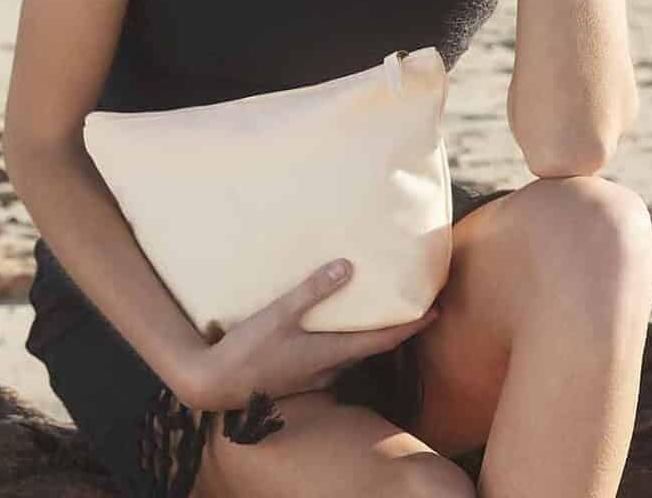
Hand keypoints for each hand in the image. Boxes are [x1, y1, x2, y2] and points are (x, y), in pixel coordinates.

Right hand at [171, 258, 439, 411]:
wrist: (214, 385)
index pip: (382, 340)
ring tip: (376, 311)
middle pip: (371, 348)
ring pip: (351, 355)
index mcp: (329, 354)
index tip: (436, 311)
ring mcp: (314, 377)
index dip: (411, 327)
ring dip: (368, 336)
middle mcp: (329, 369)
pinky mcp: (300, 378)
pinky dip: (344, 341)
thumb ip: (312, 290)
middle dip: (395, 329)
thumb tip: (348, 266)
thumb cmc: (247, 349)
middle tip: (413, 308)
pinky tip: (334, 327)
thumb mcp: (278, 314)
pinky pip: (332, 358)